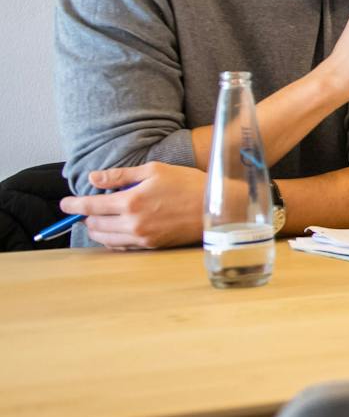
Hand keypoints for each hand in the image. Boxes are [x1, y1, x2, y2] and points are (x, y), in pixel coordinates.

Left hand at [59, 162, 205, 249]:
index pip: (90, 205)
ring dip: (97, 228)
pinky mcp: (151, 246)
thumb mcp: (154, 170)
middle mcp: (133, 223)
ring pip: (104, 238)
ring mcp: (142, 237)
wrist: (216, 208)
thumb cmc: (188, 184)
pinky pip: (120, 246)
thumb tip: (94, 178)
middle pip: (94, 224)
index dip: (73, 204)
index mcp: (131, 201)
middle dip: (86, 216)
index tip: (64, 203)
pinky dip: (111, 239)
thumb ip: (120, 176)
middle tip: (88, 208)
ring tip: (100, 218)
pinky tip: (116, 229)